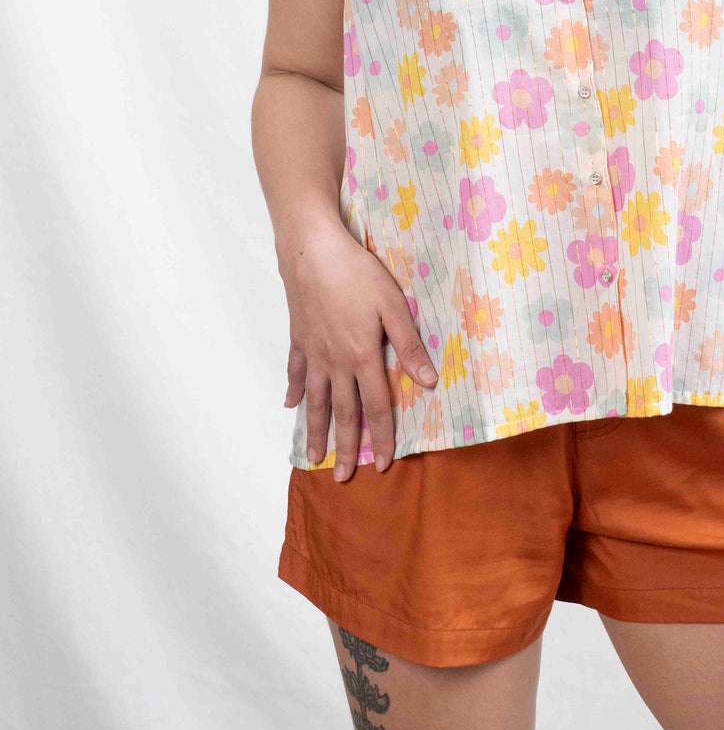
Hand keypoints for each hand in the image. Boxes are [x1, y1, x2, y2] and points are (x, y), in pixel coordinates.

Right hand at [278, 218, 439, 479]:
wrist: (312, 251)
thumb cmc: (358, 273)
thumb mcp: (393, 305)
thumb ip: (410, 345)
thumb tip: (428, 382)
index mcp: (363, 357)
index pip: (376, 407)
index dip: (382, 437)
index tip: (384, 464)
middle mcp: (336, 363)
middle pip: (343, 413)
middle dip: (345, 448)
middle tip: (341, 478)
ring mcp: (314, 352)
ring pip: (315, 401)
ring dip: (316, 430)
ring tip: (314, 456)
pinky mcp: (298, 337)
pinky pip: (295, 371)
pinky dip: (293, 391)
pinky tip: (290, 406)